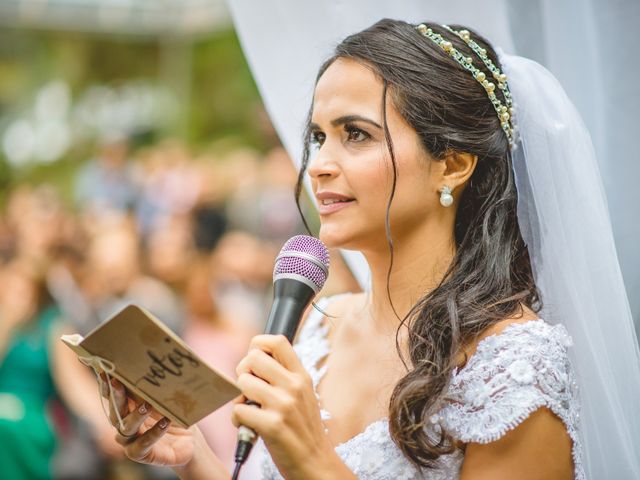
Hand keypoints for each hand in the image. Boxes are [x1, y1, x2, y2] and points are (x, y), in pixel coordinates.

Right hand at [99, 376, 195, 466]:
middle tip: (118, 383)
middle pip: (115, 412)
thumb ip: (156, 387)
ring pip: (126, 429)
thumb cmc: (173, 415)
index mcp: (127, 409)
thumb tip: (156, 362)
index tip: (105, 373)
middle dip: (116, 397)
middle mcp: (124, 425)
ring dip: (136, 416)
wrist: (188, 441)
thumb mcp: (165, 399)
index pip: (112, 397)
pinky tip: (165, 422)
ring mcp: (130, 441)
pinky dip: (154, 433)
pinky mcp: (141, 454)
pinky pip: (143, 444)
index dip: (106, 387)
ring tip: (148, 405)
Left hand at [232, 334, 346, 478]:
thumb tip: (254, 359)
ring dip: (238, 397)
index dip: (258, 345)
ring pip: (242, 382)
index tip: (254, 362)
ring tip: (248, 409)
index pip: (277, 340)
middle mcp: (294, 386)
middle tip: (248, 389)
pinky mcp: (272, 425)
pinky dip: (237, 419)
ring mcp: (284, 405)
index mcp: (301, 375)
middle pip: (253, 358)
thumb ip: (284, 375)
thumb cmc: (303, 428)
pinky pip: (239, 409)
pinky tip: (248, 426)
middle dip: (243, 372)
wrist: (315, 463)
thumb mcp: (303, 394)